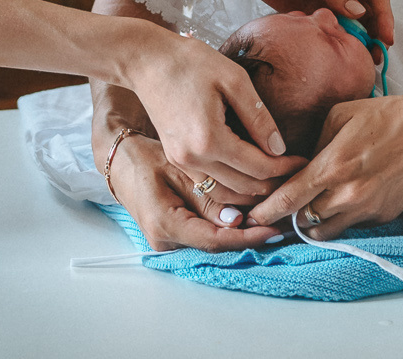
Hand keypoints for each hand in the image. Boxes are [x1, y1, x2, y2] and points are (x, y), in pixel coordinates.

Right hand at [103, 135, 287, 252]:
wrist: (119, 161)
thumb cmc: (144, 157)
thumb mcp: (176, 168)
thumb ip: (204, 195)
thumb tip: (235, 219)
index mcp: (163, 225)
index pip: (213, 240)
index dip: (247, 238)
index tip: (274, 229)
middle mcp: (164, 242)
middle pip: (217, 244)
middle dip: (251, 234)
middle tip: (283, 222)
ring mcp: (168, 242)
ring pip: (213, 240)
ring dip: (242, 230)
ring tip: (274, 217)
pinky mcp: (174, 236)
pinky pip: (206, 234)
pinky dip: (229, 226)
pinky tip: (251, 215)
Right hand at [122, 28, 305, 196]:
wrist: (147, 60)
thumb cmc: (191, 62)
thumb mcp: (234, 79)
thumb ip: (259, 116)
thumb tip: (279, 148)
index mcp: (209, 139)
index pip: (258, 167)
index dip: (286, 168)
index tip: (305, 162)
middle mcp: (193, 159)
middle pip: (244, 187)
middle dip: (274, 184)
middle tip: (297, 174)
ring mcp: (182, 162)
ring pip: (226, 193)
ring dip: (253, 191)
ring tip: (278, 179)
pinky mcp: (176, 160)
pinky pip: (209, 185)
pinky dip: (232, 187)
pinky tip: (250, 176)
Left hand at [230, 0, 396, 45]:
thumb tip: (359, 12)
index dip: (384, 16)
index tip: (386, 37)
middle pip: (368, 11)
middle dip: (375, 33)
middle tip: (376, 56)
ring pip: (351, 23)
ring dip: (358, 40)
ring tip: (363, 60)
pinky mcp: (313, 10)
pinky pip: (331, 27)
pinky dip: (338, 40)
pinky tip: (339, 54)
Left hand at [248, 79, 402, 237]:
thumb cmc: (386, 115)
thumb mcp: (340, 116)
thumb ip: (314, 143)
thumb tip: (298, 162)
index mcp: (333, 166)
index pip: (288, 199)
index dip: (264, 212)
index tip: (249, 216)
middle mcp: (348, 195)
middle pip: (302, 222)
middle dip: (285, 220)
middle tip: (275, 213)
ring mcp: (367, 209)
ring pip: (325, 231)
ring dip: (311, 224)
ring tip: (304, 211)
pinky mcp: (383, 216)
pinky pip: (351, 225)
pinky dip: (340, 218)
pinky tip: (341, 200)